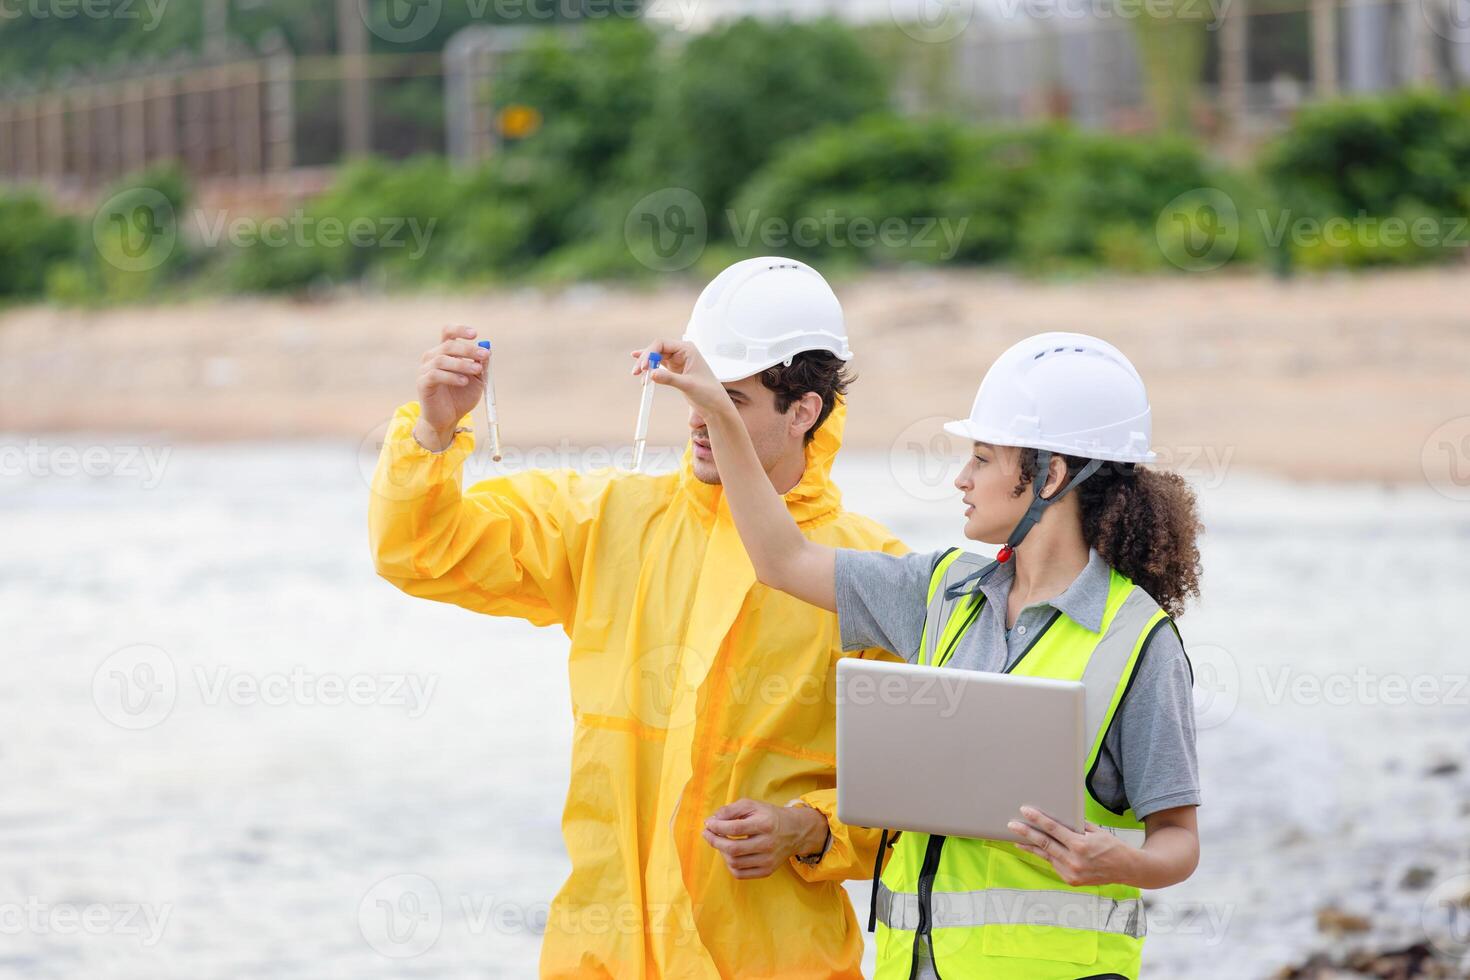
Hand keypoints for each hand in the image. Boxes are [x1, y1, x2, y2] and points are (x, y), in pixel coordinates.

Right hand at [415, 325, 489, 448]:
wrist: (448, 419)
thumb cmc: (461, 397)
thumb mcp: (476, 380)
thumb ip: (480, 365)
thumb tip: (486, 351)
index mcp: (444, 352)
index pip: (448, 333)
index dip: (460, 330)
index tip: (475, 334)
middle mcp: (432, 357)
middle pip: (449, 345)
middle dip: (469, 349)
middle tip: (485, 356)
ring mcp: (425, 369)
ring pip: (442, 359)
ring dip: (462, 363)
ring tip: (476, 371)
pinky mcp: (423, 383)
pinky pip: (436, 375)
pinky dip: (452, 376)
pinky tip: (464, 382)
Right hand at [630, 340, 733, 421]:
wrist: (715, 404)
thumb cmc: (708, 392)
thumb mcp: (688, 385)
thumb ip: (670, 379)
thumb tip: (651, 374)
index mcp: (687, 349)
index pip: (662, 344)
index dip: (650, 353)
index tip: (643, 367)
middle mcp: (682, 351)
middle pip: (657, 349)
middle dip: (645, 360)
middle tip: (636, 372)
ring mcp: (678, 360)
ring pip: (656, 357)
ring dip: (646, 365)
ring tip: (637, 375)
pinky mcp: (675, 369)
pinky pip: (658, 365)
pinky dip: (650, 368)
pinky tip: (639, 366)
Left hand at [702, 799, 828, 879]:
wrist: (794, 831)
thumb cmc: (768, 816)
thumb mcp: (752, 805)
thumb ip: (731, 809)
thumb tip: (712, 820)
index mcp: (765, 824)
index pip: (735, 828)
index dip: (717, 826)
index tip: (708, 823)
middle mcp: (768, 844)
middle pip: (733, 848)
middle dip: (714, 841)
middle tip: (707, 833)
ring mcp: (768, 860)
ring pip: (734, 862)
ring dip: (721, 852)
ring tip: (721, 842)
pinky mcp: (767, 871)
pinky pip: (740, 874)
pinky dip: (730, 864)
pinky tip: (729, 854)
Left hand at [1007, 806, 1137, 886]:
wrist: (1127, 869)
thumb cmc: (1111, 846)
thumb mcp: (1095, 831)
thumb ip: (1076, 825)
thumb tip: (1058, 816)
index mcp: (1081, 846)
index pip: (1054, 830)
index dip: (1038, 819)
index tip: (1025, 811)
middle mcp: (1075, 861)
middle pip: (1045, 844)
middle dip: (1026, 833)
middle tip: (1012, 825)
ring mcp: (1072, 873)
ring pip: (1047, 856)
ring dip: (1031, 847)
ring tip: (1017, 839)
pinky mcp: (1071, 881)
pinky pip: (1055, 865)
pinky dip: (1047, 856)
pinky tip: (1038, 850)